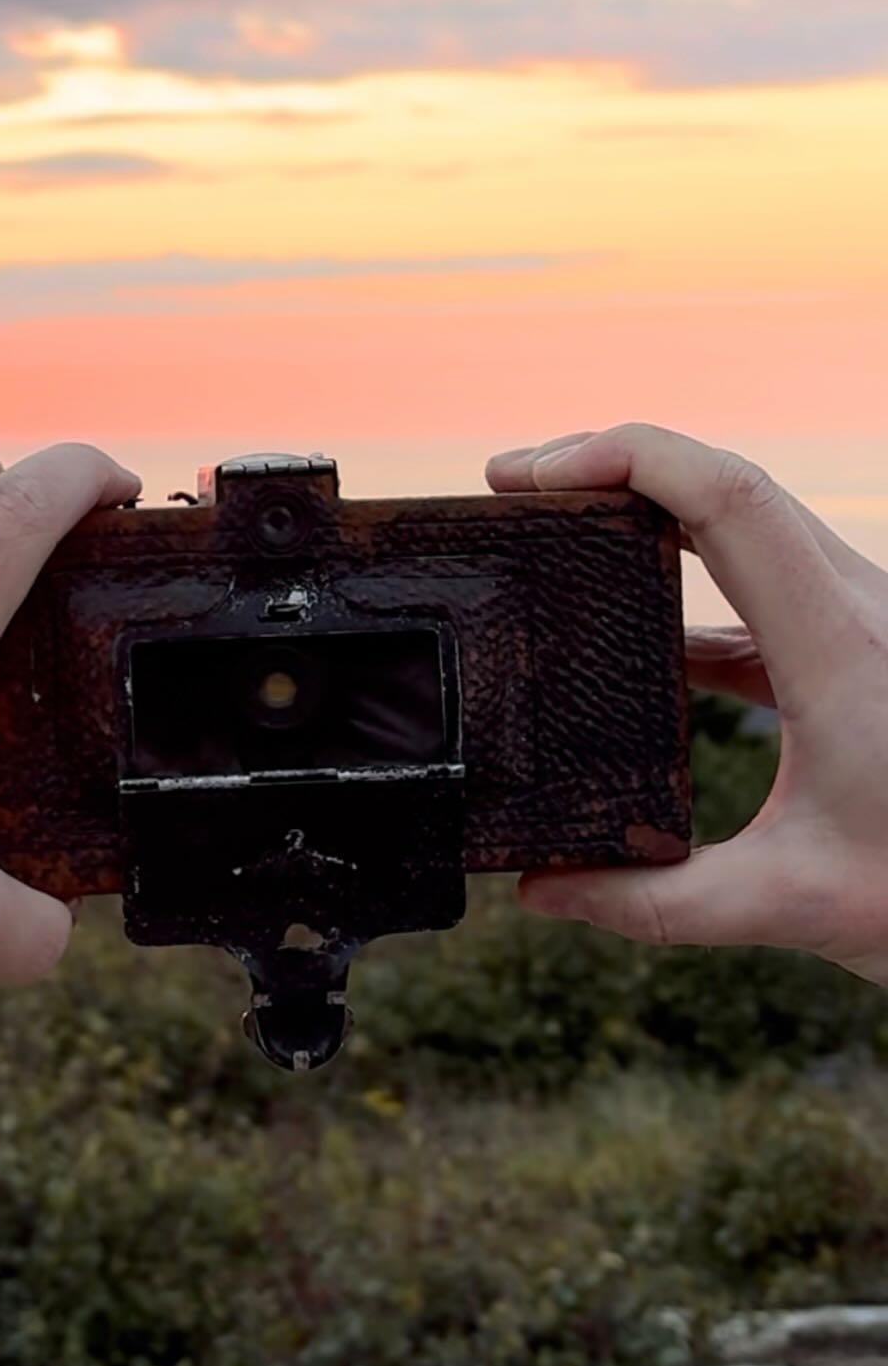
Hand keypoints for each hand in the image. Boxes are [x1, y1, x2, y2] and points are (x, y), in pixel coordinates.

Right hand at [486, 423, 887, 990]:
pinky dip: (690, 587)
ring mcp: (867, 620)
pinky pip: (765, 587)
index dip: (623, 458)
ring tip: (556, 527)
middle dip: (612, 465)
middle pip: (726, 485)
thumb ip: (655, 904)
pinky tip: (632, 632)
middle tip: (512, 484)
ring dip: (650, 515)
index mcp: (840, 647)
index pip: (724, 498)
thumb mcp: (792, 908)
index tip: (531, 474)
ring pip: (748, 525)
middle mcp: (861, 609)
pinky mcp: (863, 647)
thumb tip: (539, 890)